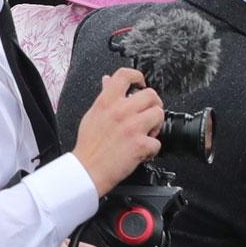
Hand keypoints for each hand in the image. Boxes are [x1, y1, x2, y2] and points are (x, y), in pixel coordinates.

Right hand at [72, 69, 164, 195]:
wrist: (86, 171)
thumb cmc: (88, 146)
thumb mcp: (92, 115)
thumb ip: (104, 97)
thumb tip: (108, 80)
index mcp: (106, 102)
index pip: (125, 75)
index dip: (137, 76)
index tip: (140, 84)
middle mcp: (121, 111)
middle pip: (151, 94)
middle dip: (152, 105)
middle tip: (146, 115)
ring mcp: (132, 127)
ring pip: (159, 114)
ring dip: (155, 125)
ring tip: (145, 133)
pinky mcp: (140, 144)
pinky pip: (158, 141)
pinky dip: (152, 149)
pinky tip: (141, 151)